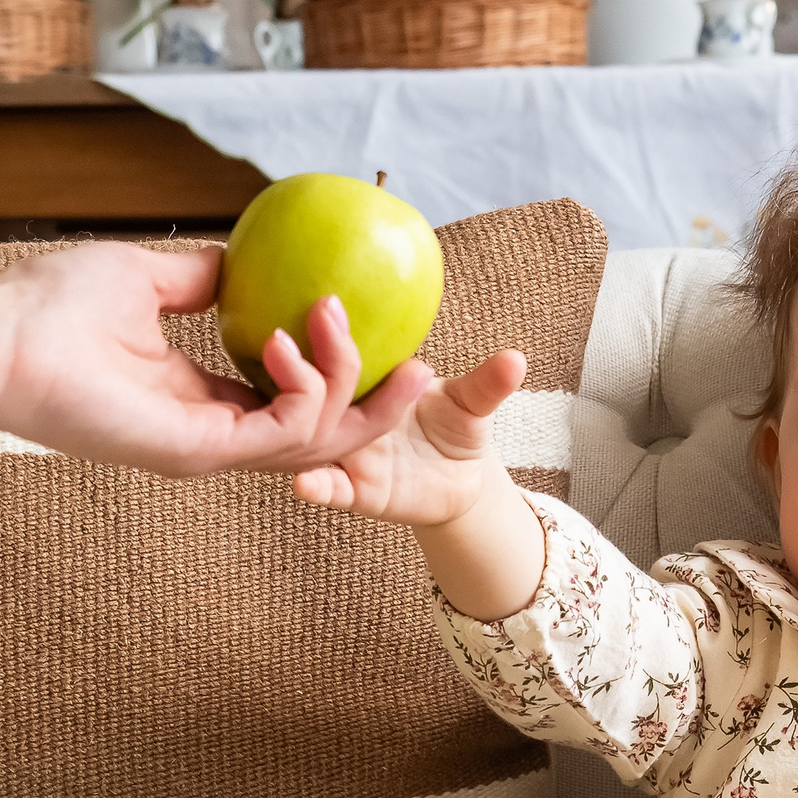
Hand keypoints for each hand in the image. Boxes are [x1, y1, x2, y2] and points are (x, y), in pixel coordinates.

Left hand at [0, 243, 433, 478]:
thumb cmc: (48, 306)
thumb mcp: (147, 275)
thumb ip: (204, 277)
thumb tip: (249, 257)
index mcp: (201, 404)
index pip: (294, 410)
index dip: (346, 383)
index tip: (385, 339)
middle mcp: (210, 437)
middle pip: (323, 442)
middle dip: (381, 409)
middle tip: (422, 367)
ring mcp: (206, 452)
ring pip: (316, 443)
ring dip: (353, 388)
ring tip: (357, 330)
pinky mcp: (195, 452)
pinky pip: (281, 432)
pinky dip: (306, 388)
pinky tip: (298, 339)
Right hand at [286, 302, 526, 527]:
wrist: (460, 481)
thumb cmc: (457, 428)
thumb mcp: (471, 405)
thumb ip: (487, 384)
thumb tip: (516, 358)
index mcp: (372, 383)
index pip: (344, 356)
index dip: (332, 334)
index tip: (323, 305)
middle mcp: (351, 413)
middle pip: (320, 392)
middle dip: (301, 369)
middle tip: (284, 342)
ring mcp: (349, 452)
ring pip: (312, 440)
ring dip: (294, 428)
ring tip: (281, 414)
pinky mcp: (356, 492)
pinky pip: (331, 489)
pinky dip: (318, 487)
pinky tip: (304, 485)